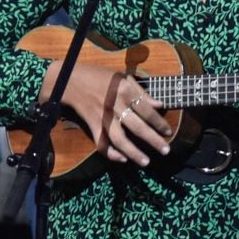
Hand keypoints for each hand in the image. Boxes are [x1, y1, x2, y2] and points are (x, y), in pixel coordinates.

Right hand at [41, 61, 171, 165]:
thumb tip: (159, 105)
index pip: (147, 110)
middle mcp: (115, 105)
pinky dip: (111, 153)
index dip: (159, 122)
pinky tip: (122, 159)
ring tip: (146, 162)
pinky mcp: (92, 125)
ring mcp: (103, 117)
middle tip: (166, 151)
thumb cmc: (99, 76)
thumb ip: (141, 92)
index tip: (168, 132)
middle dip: (154, 140)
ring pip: (120, 139)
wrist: (70, 80)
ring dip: (134, 153)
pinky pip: (102, 143)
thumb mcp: (122, 77)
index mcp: (124, 90)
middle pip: (137, 127)